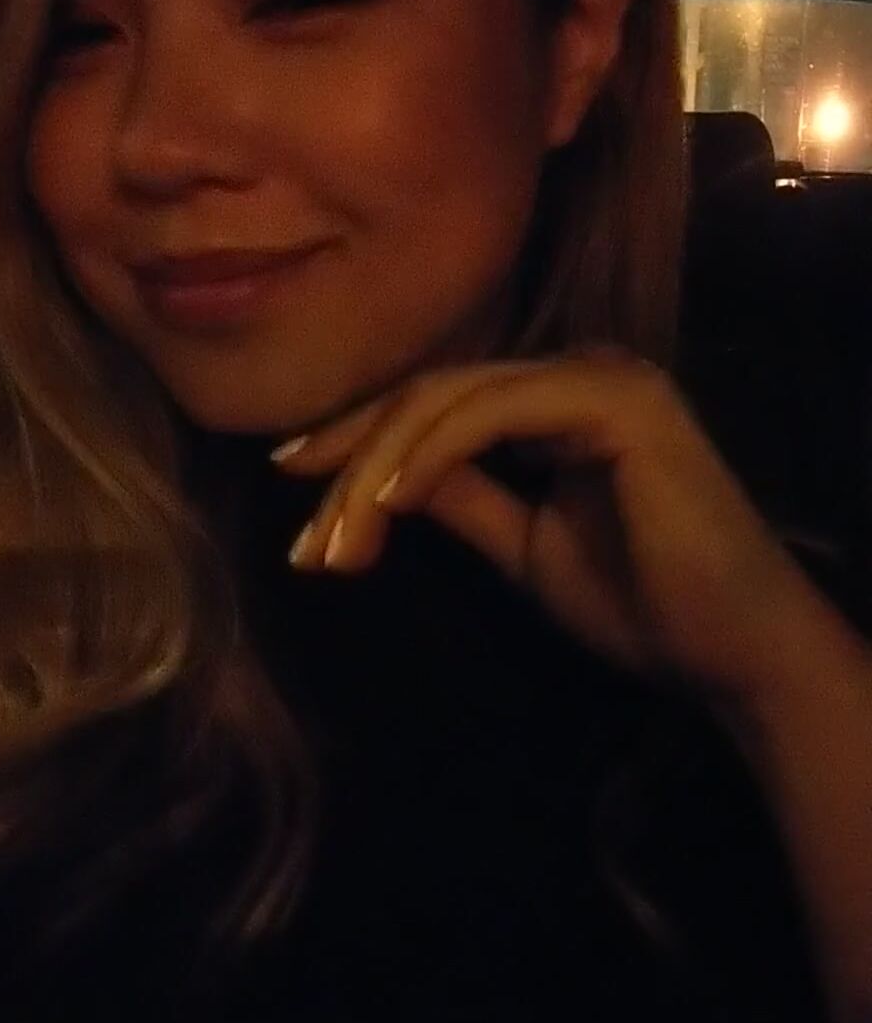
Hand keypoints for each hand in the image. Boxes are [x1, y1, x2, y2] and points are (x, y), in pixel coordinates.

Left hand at [270, 345, 820, 699]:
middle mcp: (576, 370)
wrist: (730, 652)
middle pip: (428, 396)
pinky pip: (489, 414)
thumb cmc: (640, 607)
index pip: (434, 406)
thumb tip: (379, 480)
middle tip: (303, 544)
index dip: (355, 444)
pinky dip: (426, 457)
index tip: (292, 493)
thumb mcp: (522, 548)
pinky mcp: (610, 398)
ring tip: (333, 546)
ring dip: (374, 472)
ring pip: (447, 401)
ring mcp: (597, 375)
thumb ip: (461, 500)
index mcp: (557, 401)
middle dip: (349, 465)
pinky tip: (386, 506)